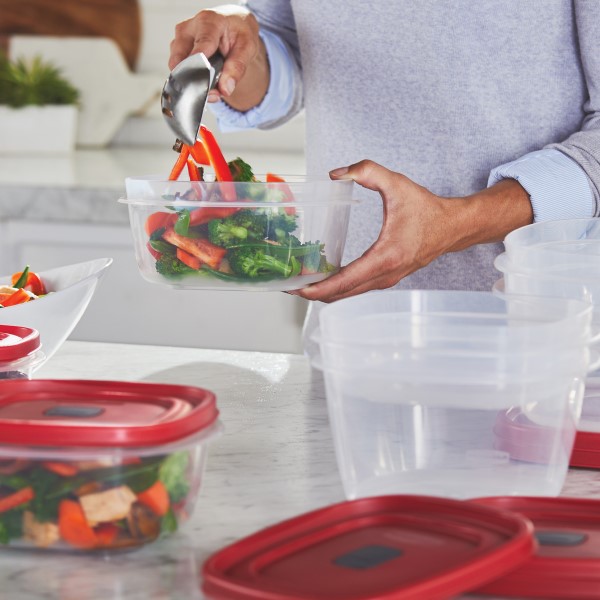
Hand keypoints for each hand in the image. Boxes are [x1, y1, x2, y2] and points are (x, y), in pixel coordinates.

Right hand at [169, 5, 268, 111]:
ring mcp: (179, 39)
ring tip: (214, 88)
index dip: (202, 67)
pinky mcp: (176, 50)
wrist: (233, 25)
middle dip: (197, 81)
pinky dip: (192, 81)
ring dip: (195, 83)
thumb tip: (225, 89)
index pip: (201, 46)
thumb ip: (237, 68)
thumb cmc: (238, 33)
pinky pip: (179, 71)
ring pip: (179, 68)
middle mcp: (188, 28)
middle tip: (215, 93)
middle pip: (184, 60)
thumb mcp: (247, 48)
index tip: (205, 83)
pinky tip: (206, 82)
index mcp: (208, 21)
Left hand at [292, 160, 531, 302]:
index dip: (316, 287)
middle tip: (286, 283)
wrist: (453, 228)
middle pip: (340, 295)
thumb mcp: (397, 184)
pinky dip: (337, 287)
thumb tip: (336, 173)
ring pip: (347, 294)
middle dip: (312, 292)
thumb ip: (367, 172)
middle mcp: (384, 275)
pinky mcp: (386, 279)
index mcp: (385, 257)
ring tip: (299, 280)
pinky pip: (356, 288)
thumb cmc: (427, 209)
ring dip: (323, 290)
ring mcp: (386, 281)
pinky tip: (322, 276)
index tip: (295, 287)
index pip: (344, 281)